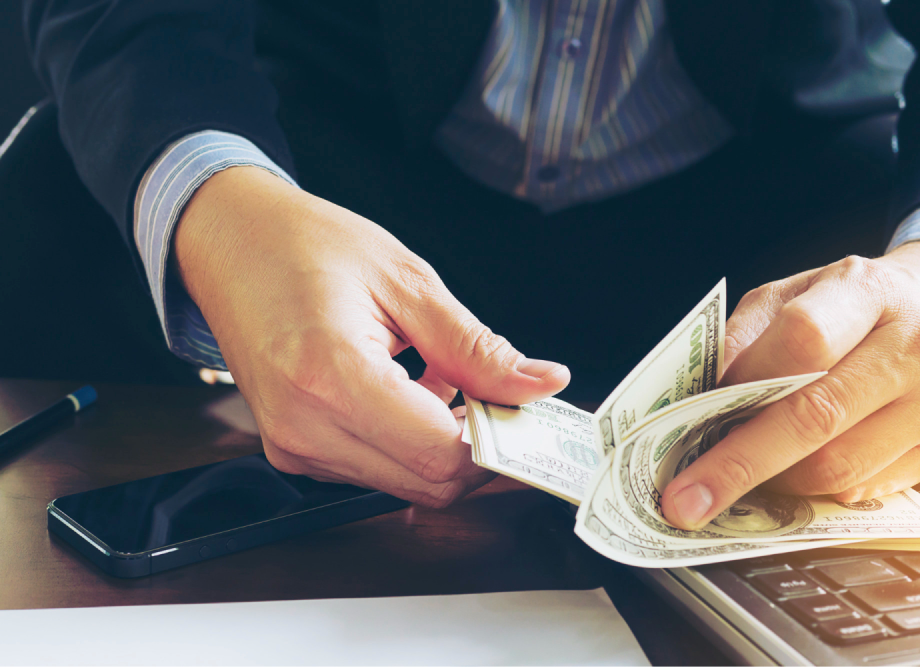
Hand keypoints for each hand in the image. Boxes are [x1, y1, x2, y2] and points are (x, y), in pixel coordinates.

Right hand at [173, 167, 569, 506]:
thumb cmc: (304, 245)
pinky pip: (374, 469)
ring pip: (404, 482)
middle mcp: (302, 425)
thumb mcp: (407, 280)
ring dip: (443, 443)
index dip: (498, 441)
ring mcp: (292, 445)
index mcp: (329, 374)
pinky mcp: (292, 450)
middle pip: (427, 482)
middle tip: (500, 396)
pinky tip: (410, 388)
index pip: (440, 454)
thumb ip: (476, 347)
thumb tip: (540, 384)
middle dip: (479, 449)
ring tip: (443, 377)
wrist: (230, 242)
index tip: (528, 413)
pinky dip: (409, 441)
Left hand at [659, 242, 919, 529]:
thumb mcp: (800, 290)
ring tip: (742, 475)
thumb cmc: (860, 301)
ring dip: (776, 482)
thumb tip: (702, 395)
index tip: (695, 418)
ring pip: (838, 467)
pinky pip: (863, 488)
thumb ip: (749, 334)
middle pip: (816, 417)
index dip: (745, 383)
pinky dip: (814, 491)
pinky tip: (790, 475)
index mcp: (868, 291)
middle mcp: (914, 348)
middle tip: (686, 501)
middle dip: (740, 465)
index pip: (803, 340)